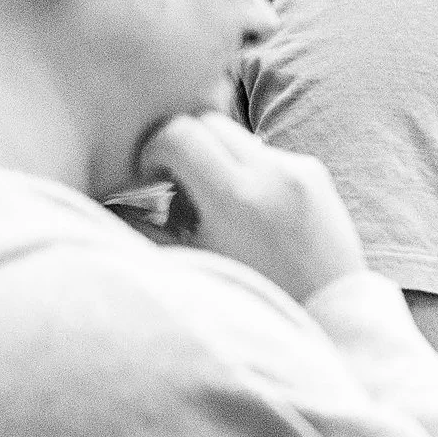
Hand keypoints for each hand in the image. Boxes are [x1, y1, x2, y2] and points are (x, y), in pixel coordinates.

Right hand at [136, 114, 365, 302]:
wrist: (327, 313)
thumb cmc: (251, 299)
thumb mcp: (191, 266)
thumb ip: (145, 228)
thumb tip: (110, 201)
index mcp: (236, 197)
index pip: (179, 133)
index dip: (154, 150)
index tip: (152, 179)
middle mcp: (273, 173)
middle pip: (208, 123)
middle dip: (184, 147)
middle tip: (177, 190)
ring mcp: (300, 169)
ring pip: (238, 137)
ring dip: (217, 160)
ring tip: (215, 209)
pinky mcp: (317, 173)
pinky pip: (268, 154)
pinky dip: (248, 172)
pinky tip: (248, 215)